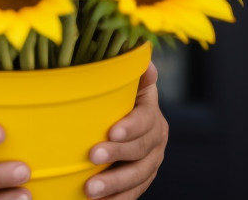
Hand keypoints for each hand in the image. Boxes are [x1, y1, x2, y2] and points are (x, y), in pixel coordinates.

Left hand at [83, 62, 167, 198]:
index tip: (111, 131)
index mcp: (151, 115)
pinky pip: (134, 193)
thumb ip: (134, 73)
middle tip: (92, 157)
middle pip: (140, 151)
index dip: (130, 127)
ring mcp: (151, 163)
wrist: (127, 124)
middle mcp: (156, 140)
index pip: (145, 121)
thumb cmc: (119, 100)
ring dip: (115, 185)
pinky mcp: (142, 180)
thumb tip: (146, 60)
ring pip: (138, 176)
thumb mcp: (127, 84)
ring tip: (90, 190)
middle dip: (117, 155)